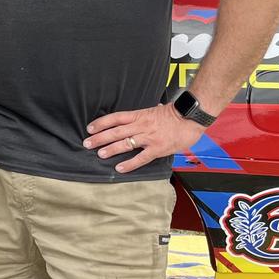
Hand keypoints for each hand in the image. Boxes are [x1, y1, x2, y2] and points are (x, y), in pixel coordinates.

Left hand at [83, 104, 205, 174]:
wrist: (191, 119)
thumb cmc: (174, 114)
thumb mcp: (154, 110)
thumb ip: (143, 115)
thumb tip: (134, 117)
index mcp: (139, 115)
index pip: (115, 118)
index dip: (101, 123)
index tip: (90, 128)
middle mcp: (141, 126)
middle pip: (116, 131)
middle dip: (100, 138)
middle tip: (87, 143)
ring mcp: (149, 138)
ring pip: (125, 143)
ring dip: (111, 149)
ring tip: (99, 154)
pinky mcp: (157, 149)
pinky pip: (141, 158)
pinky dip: (129, 164)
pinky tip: (119, 168)